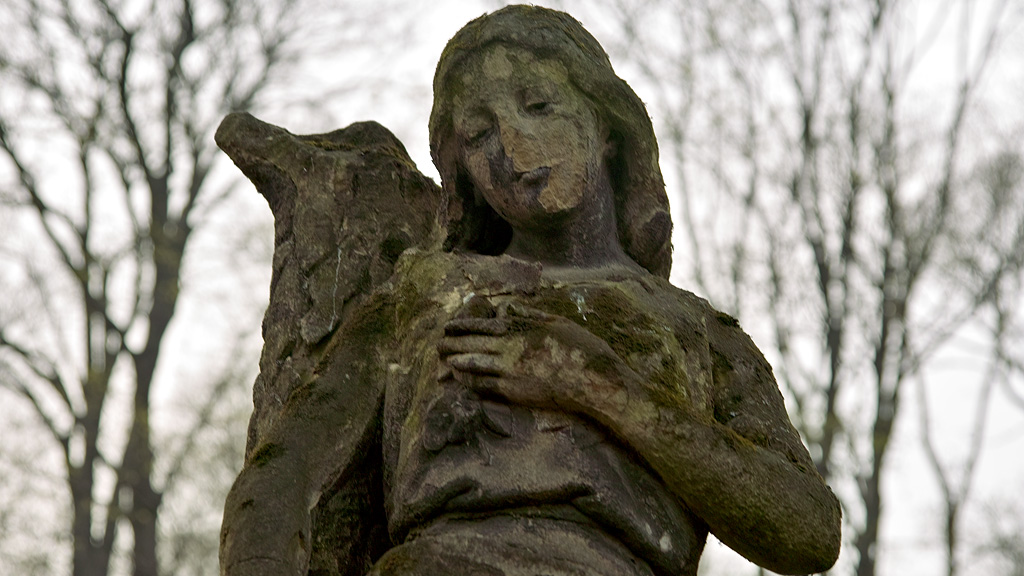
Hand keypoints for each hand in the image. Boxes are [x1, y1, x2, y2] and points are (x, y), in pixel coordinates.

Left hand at [437, 297, 638, 418]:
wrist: (591, 379)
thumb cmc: (580, 347)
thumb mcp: (557, 322)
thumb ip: (530, 315)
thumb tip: (508, 310)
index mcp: (519, 328)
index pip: (481, 325)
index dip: (462, 326)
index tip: (448, 326)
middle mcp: (508, 348)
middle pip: (472, 345)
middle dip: (452, 344)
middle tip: (438, 345)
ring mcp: (508, 371)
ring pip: (473, 365)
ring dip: (456, 363)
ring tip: (444, 362)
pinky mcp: (513, 391)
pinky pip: (483, 386)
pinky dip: (469, 382)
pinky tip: (461, 381)